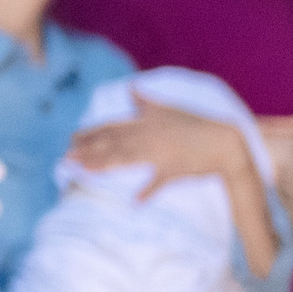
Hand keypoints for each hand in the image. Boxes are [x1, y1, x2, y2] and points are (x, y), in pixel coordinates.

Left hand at [69, 97, 245, 196]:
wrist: (225, 142)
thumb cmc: (195, 125)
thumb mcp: (168, 109)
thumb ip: (145, 102)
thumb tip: (131, 88)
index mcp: (146, 123)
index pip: (112, 127)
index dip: (90, 134)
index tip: (71, 140)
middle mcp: (149, 136)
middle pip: (114, 143)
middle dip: (88, 150)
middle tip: (66, 157)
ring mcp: (162, 153)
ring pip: (128, 159)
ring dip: (105, 165)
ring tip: (85, 170)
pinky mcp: (175, 169)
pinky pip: (159, 182)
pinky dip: (148, 192)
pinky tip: (135, 202)